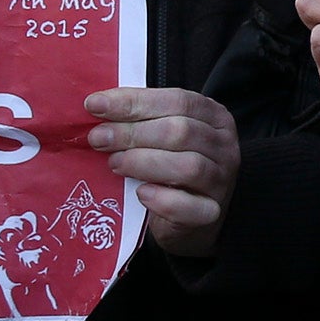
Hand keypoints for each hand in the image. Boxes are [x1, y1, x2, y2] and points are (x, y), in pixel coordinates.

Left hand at [86, 87, 240, 258]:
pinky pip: (188, 206)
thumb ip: (139, 119)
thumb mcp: (161, 136)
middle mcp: (224, 146)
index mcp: (214, 117)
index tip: (95, 105)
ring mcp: (221, 181)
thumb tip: (96, 106)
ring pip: (188, 166)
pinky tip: (140, 193)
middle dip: (132, 133)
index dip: (135, 102)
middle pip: (181, 131)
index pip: (178, 101)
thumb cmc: (169, 168)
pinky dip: (161, 199)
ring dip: (143, 162)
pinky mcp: (211, 213)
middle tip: (98, 139)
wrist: (188, 219)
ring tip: (114, 164)